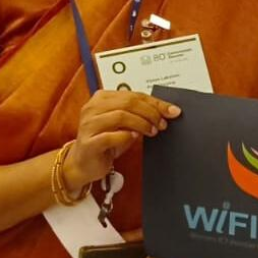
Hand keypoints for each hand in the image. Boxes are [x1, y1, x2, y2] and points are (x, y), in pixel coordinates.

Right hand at [63, 91, 181, 191]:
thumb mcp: (125, 123)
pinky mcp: (88, 142)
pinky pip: (110, 136)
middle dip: (151, 113)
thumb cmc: (106, 140)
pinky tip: (134, 138)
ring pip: (120, 115)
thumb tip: (167, 111)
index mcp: (102, 98)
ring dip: (141, 123)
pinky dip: (126, 136)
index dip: (156, 102)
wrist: (84, 163)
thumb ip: (140, 113)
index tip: (173, 111)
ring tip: (152, 132)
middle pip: (129, 102)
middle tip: (162, 124)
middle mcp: (93, 107)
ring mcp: (89, 124)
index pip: (134, 95)